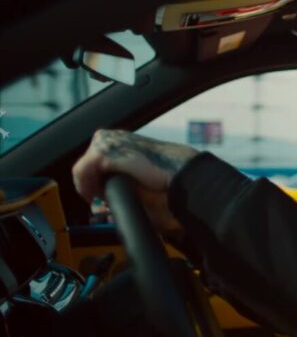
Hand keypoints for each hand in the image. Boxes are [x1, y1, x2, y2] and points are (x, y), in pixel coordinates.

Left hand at [72, 129, 198, 231]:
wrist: (175, 170)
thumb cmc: (162, 170)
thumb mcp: (136, 167)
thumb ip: (121, 169)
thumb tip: (106, 185)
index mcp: (116, 138)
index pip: (92, 160)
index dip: (93, 180)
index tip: (100, 194)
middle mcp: (108, 137)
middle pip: (85, 165)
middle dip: (90, 184)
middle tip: (100, 198)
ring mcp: (104, 143)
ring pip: (81, 170)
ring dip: (87, 186)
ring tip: (98, 198)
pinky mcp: (103, 154)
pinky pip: (81, 172)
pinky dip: (85, 186)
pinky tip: (94, 197)